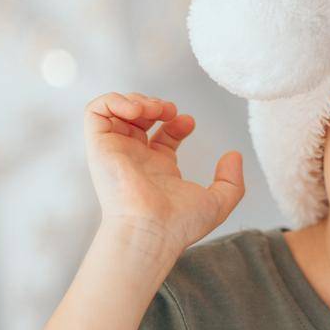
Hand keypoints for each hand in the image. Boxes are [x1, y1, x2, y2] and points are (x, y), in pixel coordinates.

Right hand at [83, 92, 243, 250]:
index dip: (176, 121)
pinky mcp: (99, 146)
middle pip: (140, 119)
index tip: (189, 122)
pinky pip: (95, 111)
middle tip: (169, 110)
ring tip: (154, 109)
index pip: (162, 135)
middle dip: (156, 104)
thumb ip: (231, 181)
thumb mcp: (218, 203)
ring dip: (137, 99)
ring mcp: (117, 151)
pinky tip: (137, 110)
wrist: (151, 230)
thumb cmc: (179, 224)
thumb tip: (234, 155)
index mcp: (159, 170)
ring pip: (117, 111)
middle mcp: (136, 159)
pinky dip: (115, 100)